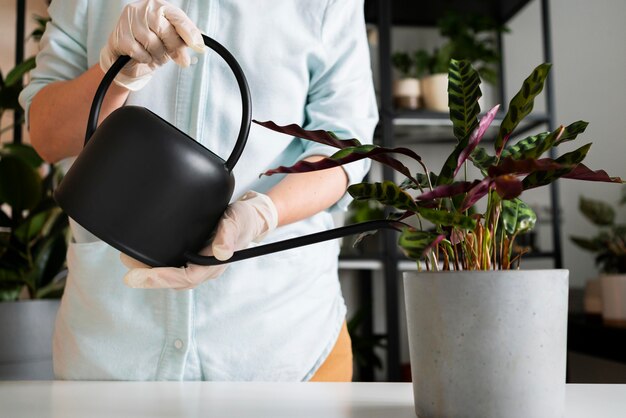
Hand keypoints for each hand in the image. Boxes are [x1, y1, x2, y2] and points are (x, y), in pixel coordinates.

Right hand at [100, 0, 204, 90]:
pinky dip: (145, 58)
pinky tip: (142, 55)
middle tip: (180, 58)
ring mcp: (130, 20)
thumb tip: (200, 44)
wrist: (125, 58)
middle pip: (167, 31)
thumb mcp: (170, 41)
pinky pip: (140, 52)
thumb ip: (183, 39)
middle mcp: (143, 9)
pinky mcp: (121, 35)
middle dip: (174, 48)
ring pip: (153, 44)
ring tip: (154, 54)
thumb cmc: (151, 45)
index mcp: (159, 6)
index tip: (199, 47)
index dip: (189, 32)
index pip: (178, 18)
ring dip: (158, 55)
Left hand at [123, 191, 278, 288]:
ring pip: (172, 275)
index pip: (185, 278)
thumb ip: (229, 234)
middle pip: (174, 281)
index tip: (136, 278)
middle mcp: (206, 268)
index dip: (160, 279)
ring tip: (128, 262)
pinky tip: (144, 255)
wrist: (252, 216)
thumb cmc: (246, 219)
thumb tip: (220, 251)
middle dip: (149, 278)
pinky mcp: (195, 254)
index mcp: (215, 264)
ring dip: (150, 273)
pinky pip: (174, 264)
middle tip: (126, 270)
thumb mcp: (239, 221)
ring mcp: (200, 262)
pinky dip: (157, 264)